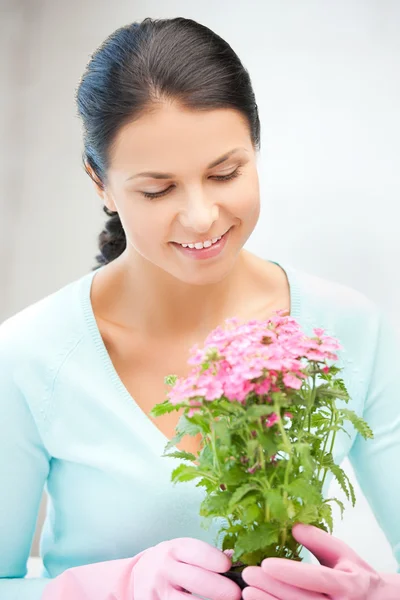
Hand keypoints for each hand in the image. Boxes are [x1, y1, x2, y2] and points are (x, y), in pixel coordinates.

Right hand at [132, 537, 241, 598]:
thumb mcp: (182, 550)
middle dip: (221, 589)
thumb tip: (232, 558)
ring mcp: (157, 590)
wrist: (137, 575)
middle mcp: (165, 568)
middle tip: (237, 594)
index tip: (230, 568)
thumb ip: (205, 555)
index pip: (199, 553)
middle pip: (197, 580)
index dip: (217, 561)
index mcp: (175, 549)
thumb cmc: (170, 562)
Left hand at [241, 523, 399, 599]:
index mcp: (348, 584)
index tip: (266, 563)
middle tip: (248, 574)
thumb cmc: (354, 575)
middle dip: (272, 587)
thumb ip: (318, 539)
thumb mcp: (342, 553)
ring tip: (248, 592)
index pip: (317, 578)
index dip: (290, 572)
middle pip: (301, 599)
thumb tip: (292, 526)